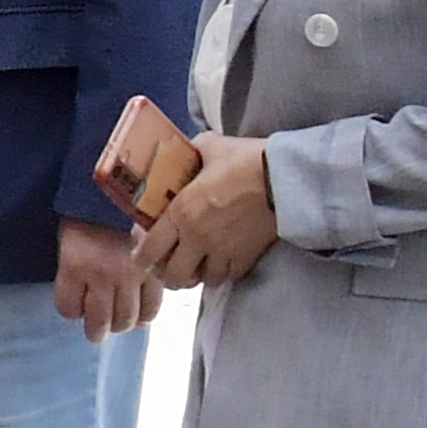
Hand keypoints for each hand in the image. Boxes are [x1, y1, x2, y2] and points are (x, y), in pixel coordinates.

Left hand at [54, 216, 162, 341]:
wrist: (124, 190)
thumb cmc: (90, 211)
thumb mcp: (69, 237)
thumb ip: (72, 269)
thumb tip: (82, 300)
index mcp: (75, 266)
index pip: (68, 309)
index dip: (71, 310)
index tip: (74, 307)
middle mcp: (102, 276)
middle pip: (99, 322)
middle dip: (96, 331)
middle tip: (96, 332)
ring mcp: (131, 276)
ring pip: (126, 320)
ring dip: (120, 325)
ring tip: (118, 322)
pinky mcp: (154, 273)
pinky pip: (152, 307)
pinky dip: (146, 315)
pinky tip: (140, 313)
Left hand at [137, 133, 278, 288]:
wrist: (285, 178)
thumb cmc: (246, 160)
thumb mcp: (211, 147)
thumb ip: (194, 151)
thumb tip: (189, 148)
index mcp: (181, 212)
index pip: (150, 248)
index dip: (142, 258)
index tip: (141, 258)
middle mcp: (197, 237)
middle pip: (174, 275)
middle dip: (168, 275)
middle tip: (169, 268)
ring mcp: (223, 251)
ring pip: (203, 280)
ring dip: (197, 276)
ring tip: (197, 268)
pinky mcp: (247, 257)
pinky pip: (229, 276)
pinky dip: (223, 274)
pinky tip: (222, 265)